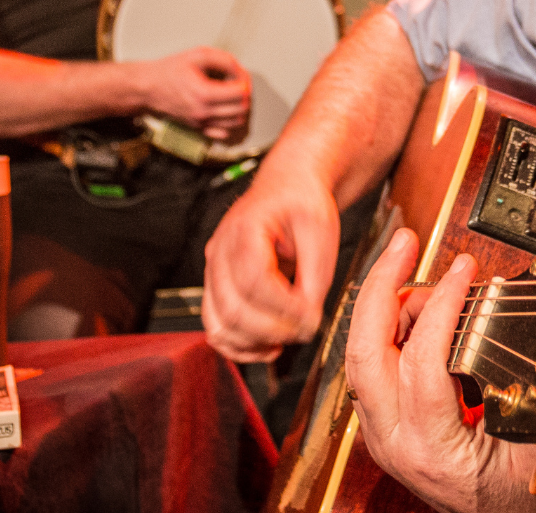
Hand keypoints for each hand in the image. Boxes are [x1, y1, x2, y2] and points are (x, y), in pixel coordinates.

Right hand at [143, 47, 249, 141]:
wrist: (148, 88)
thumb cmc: (170, 71)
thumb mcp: (198, 55)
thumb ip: (224, 60)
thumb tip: (241, 71)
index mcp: (204, 94)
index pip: (240, 93)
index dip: (245, 81)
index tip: (240, 75)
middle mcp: (203, 112)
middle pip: (241, 109)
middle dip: (245, 95)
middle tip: (237, 83)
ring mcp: (201, 123)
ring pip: (235, 122)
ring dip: (239, 108)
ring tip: (231, 94)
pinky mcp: (198, 128)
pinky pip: (223, 133)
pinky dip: (229, 121)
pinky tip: (224, 108)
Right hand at [202, 160, 340, 360]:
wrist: (287, 187)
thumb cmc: (302, 203)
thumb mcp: (322, 230)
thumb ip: (316, 276)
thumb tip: (308, 320)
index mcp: (245, 228)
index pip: (254, 279)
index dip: (284, 307)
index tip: (312, 316)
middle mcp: (220, 251)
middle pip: (233, 308)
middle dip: (273, 329)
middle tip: (305, 330)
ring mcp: (213, 271)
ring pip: (219, 325)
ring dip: (254, 344)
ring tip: (286, 341)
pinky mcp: (217, 288)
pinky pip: (216, 329)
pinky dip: (238, 347)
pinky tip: (267, 348)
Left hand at [345, 229, 535, 512]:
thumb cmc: (525, 493)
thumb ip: (532, 391)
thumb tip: (532, 329)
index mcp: (432, 450)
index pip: (421, 365)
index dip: (441, 308)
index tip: (465, 272)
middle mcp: (395, 443)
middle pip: (364, 352)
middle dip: (382, 286)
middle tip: (405, 242)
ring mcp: (383, 435)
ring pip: (362, 354)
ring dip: (389, 305)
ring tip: (436, 284)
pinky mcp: (384, 425)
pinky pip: (373, 364)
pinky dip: (392, 326)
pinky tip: (422, 308)